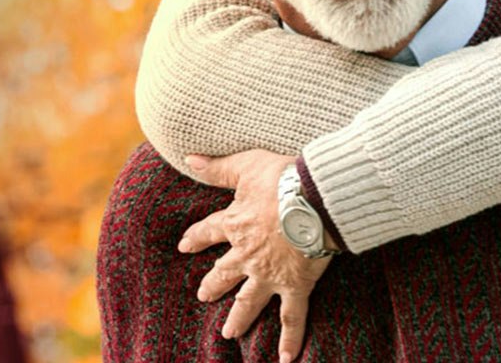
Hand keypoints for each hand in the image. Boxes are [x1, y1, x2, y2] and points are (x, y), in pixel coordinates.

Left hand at [179, 149, 332, 362]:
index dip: (197, 238)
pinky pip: (291, 318)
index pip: (209, 232)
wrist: (314, 200)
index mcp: (235, 225)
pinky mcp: (294, 286)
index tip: (185, 245)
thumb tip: (188, 157)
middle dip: (213, 284)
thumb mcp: (247, 166)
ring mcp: (269, 274)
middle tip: (203, 295)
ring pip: (250, 301)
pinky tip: (285, 359)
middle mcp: (247, 255)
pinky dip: (289, 340)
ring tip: (229, 332)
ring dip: (239, 318)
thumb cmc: (282, 179)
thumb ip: (218, 166)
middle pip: (225, 273)